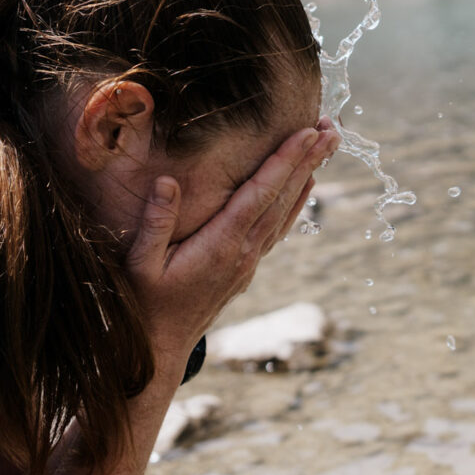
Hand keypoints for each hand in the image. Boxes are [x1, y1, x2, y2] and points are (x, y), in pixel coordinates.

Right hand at [124, 119, 339, 368]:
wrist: (160, 347)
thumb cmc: (145, 304)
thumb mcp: (140, 264)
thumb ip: (156, 223)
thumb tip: (167, 181)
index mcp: (220, 245)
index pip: (260, 194)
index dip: (285, 161)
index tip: (308, 133)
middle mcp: (243, 251)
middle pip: (283, 197)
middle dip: (309, 160)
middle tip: (334, 128)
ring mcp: (249, 261)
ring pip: (285, 211)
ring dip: (307, 176)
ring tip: (327, 146)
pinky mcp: (247, 267)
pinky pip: (278, 227)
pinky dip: (295, 202)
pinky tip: (304, 186)